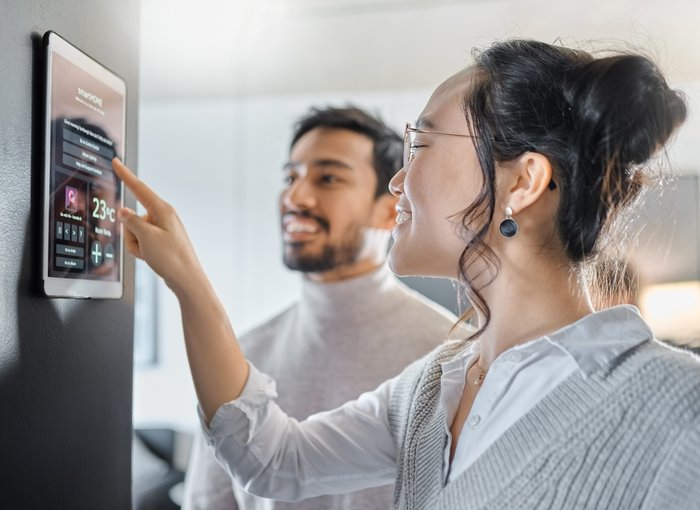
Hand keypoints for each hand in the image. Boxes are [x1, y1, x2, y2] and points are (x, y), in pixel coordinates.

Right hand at [113, 158, 205, 295]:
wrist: (186, 279)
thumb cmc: (172, 259)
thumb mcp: (146, 237)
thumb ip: (131, 221)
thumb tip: (124, 211)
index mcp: (163, 210)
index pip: (139, 188)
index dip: (126, 175)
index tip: (117, 161)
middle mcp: (164, 217)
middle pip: (132, 216)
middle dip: (131, 232)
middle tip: (143, 246)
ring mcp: (162, 229)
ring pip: (135, 231)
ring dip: (136, 244)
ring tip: (150, 253)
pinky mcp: (161, 240)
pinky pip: (142, 241)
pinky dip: (141, 250)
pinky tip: (151, 258)